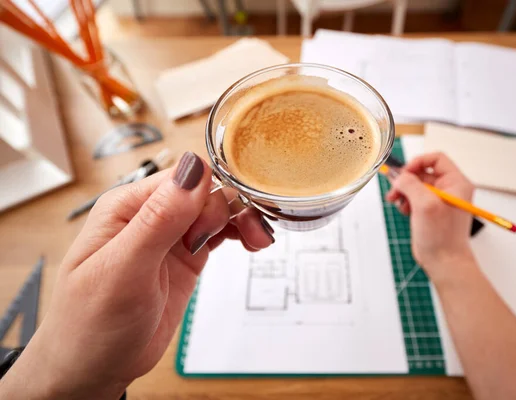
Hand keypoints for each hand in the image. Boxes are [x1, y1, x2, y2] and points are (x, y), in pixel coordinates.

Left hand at [0, 152, 273, 399]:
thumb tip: (193, 169)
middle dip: (232, 208)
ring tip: (258, 240)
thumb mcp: (124, 270)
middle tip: (249, 236)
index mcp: (128, 206)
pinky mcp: (187, 257)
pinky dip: (239, 233)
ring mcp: (171, 236)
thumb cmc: (91, 323)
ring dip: (242, 218)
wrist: (95, 367)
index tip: (225, 219)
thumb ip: (159, 219)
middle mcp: (151, 215)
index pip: (181, 178)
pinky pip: (219, 233)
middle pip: (206, 192)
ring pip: (217, 211)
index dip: (210, 192)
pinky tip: (253, 242)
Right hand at [385, 152, 474, 279]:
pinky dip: (405, 200)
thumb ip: (411, 184)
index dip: (418, 162)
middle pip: (423, 172)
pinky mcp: (430, 211)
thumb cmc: (443, 237)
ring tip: (396, 201)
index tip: (405, 173)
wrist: (444, 262)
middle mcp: (450, 189)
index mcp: (456, 183)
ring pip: (416, 185)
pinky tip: (403, 210)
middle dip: (406, 180)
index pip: (436, 159)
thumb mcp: (425, 204)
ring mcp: (439, 201)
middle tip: (394, 189)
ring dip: (403, 191)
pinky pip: (414, 197)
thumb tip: (399, 177)